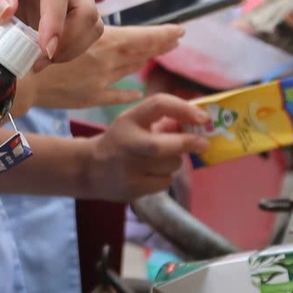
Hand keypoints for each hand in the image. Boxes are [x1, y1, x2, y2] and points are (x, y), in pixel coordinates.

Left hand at [0, 0, 100, 61]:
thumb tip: (8, 13)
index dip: (56, 21)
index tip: (46, 50)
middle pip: (86, 8)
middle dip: (69, 39)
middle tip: (38, 61)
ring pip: (87, 22)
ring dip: (70, 47)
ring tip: (36, 61)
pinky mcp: (52, 7)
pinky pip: (73, 29)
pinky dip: (64, 46)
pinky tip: (45, 56)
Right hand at [19, 24, 183, 110]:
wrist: (19, 81)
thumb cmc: (34, 46)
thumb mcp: (59, 19)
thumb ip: (82, 10)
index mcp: (102, 41)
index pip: (140, 37)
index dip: (161, 34)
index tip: (179, 29)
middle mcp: (107, 62)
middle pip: (140, 53)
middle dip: (160, 45)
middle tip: (177, 38)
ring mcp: (100, 82)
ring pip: (130, 71)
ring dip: (146, 61)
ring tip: (161, 54)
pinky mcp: (88, 98)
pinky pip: (115, 96)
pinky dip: (127, 93)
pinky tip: (136, 92)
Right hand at [83, 95, 213, 201]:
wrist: (89, 169)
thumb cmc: (120, 141)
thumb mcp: (133, 123)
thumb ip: (161, 121)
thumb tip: (196, 124)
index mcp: (129, 119)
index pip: (159, 105)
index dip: (184, 109)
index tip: (202, 117)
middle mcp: (127, 143)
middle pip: (164, 144)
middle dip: (188, 143)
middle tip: (204, 143)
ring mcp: (129, 167)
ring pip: (170, 165)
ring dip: (175, 161)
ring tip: (161, 161)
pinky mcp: (133, 187)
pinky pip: (165, 181)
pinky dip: (165, 177)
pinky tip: (152, 174)